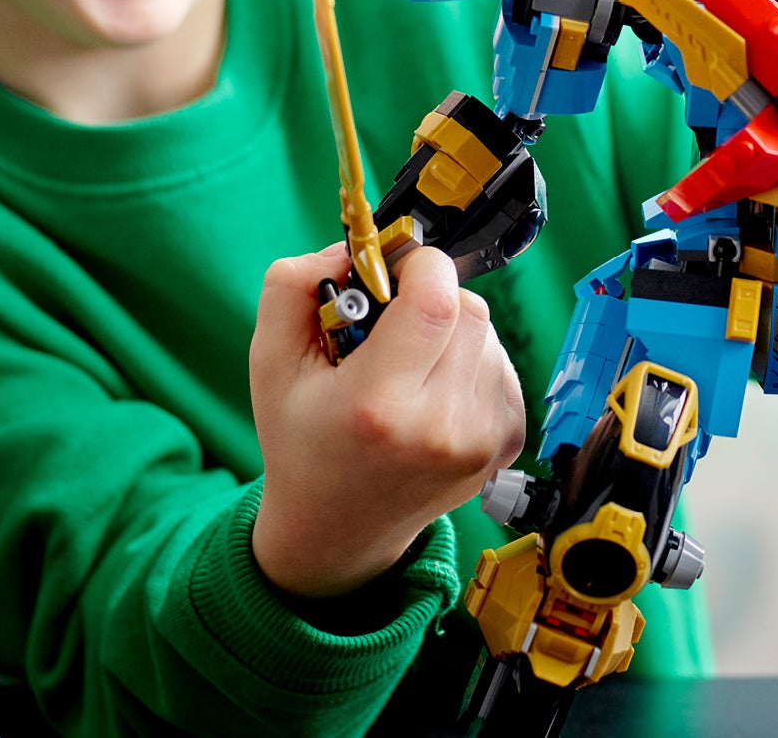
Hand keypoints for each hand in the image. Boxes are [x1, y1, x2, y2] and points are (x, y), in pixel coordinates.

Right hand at [249, 242, 525, 597]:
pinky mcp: (506, 443)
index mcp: (378, 405)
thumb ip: (293, 288)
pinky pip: (501, 364)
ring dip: (452, 331)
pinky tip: (434, 389)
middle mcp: (439, 427)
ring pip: (487, 334)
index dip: (422, 267)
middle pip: (468, 310)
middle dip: (432, 297)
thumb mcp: (271, 362)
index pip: (437, 301)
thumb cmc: (303, 439)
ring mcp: (480, 440)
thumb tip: (351, 247)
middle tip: (396, 321)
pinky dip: (471, 361)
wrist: (336, 530)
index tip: (398, 270)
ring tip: (411, 364)